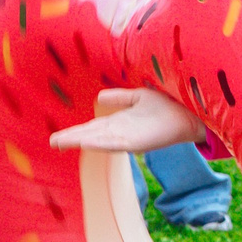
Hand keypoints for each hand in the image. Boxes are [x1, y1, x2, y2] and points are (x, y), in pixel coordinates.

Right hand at [49, 86, 205, 154]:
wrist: (190, 112)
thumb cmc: (168, 105)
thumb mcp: (138, 97)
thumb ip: (120, 98)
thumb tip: (99, 98)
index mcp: (121, 122)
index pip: (93, 128)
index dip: (75, 131)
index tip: (57, 136)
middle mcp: (122, 132)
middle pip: (92, 136)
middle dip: (72, 138)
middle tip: (52, 142)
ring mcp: (129, 139)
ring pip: (99, 141)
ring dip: (80, 141)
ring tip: (60, 142)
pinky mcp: (139, 143)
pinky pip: (116, 143)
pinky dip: (100, 142)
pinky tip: (85, 141)